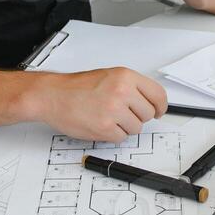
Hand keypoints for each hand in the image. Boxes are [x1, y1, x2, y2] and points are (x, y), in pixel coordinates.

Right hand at [30, 67, 168, 140]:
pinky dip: (113, 134)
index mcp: (126, 77)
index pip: (158, 94)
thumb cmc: (77, 87)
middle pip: (147, 114)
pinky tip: (101, 124)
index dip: (161, 106)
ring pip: (136, 128)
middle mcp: (122, 92)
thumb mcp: (109, 76)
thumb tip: (150, 102)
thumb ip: (131, 87)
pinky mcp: (105, 127)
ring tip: (107, 117)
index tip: (159, 111)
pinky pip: (121, 137)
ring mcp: (114, 110)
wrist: (52, 95)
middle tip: (122, 113)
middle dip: (137, 116)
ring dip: (124, 127)